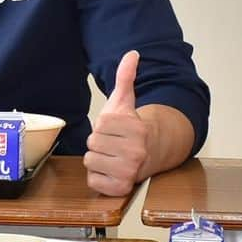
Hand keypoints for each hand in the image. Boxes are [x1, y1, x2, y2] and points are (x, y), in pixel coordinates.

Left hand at [84, 50, 148, 195]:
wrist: (151, 153)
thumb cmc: (131, 127)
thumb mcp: (126, 100)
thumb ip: (126, 76)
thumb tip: (132, 54)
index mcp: (134, 127)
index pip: (98, 126)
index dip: (103, 127)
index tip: (116, 129)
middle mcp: (134, 150)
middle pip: (92, 144)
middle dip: (99, 143)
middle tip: (114, 144)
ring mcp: (129, 170)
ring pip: (90, 161)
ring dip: (98, 160)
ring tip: (113, 157)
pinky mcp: (121, 188)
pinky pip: (93, 181)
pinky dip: (98, 178)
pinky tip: (111, 171)